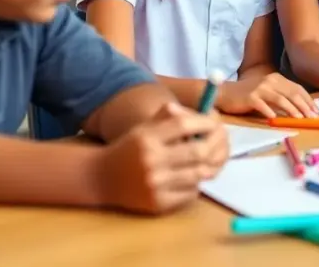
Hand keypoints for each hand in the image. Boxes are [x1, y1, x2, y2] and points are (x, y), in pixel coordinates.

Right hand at [93, 102, 226, 214]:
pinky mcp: (158, 203)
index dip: (204, 123)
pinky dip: (194, 185)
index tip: (214, 123)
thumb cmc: (130, 148)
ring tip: (202, 161)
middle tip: (217, 144)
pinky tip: (187, 178)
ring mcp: (155, 184)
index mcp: (147, 137)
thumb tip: (210, 114)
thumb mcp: (145, 127)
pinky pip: (191, 193)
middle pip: (198, 151)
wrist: (101, 178)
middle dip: (212, 146)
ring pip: (198, 174)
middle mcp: (151, 160)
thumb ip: (172, 117)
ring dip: (205, 166)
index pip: (184, 125)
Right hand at [219, 73, 317, 118]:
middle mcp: (270, 80)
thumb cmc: (248, 95)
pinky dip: (271, 113)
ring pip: (281, 99)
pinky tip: (276, 120)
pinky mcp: (250, 97)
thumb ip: (281, 96)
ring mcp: (260, 88)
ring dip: (292, 110)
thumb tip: (300, 110)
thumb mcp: (268, 92)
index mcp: (277, 78)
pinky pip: (263, 106)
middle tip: (313, 117)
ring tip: (300, 119)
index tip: (316, 111)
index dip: (308, 100)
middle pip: (292, 93)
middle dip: (304, 106)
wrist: (226, 93)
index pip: (297, 89)